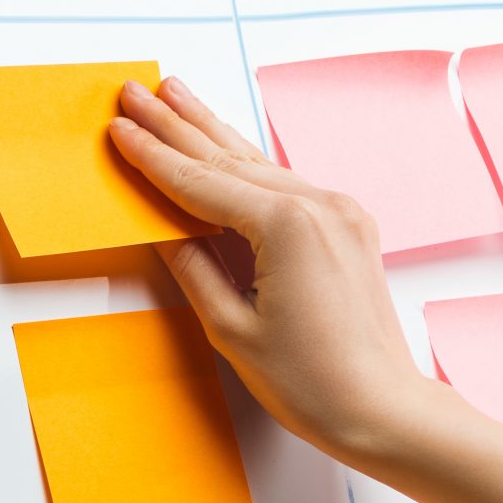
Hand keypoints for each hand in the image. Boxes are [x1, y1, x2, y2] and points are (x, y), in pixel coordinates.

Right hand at [110, 77, 448, 465]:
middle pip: (229, 158)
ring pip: (258, 163)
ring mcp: (338, 212)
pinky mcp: (348, 226)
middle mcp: (318, 205)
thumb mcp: (232, 329)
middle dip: (176, 125)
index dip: (153, 156)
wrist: (383, 409)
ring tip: (174, 97)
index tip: (120, 127)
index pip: (200, 183)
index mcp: (287, 227)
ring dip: (211, 132)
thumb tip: (165, 232)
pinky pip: (284, 184)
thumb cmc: (314, 383)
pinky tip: (225, 147)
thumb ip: (195, 270)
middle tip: (136, 92)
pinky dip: (246, 164)